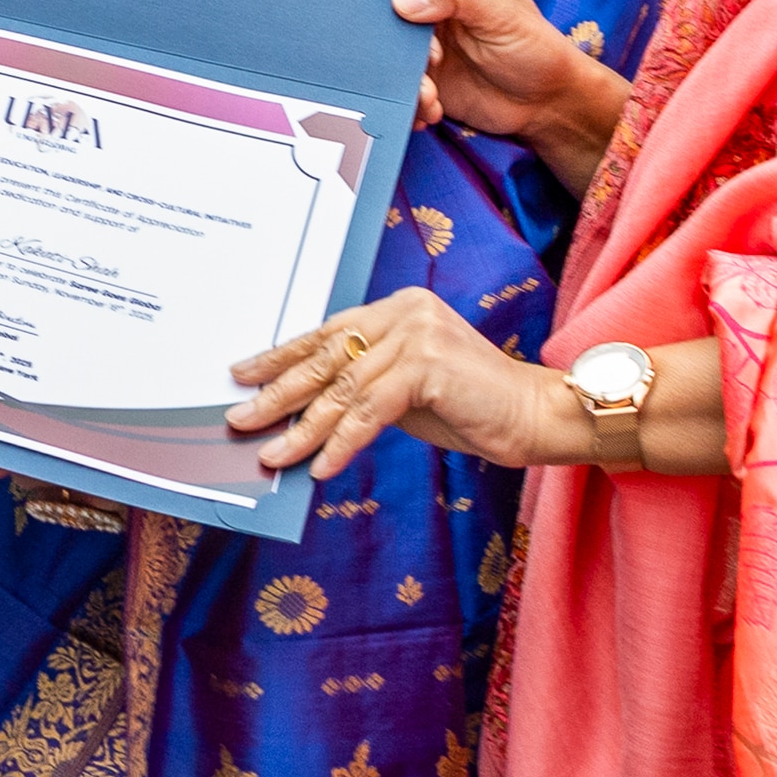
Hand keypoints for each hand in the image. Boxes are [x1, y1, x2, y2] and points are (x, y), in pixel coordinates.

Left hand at [226, 290, 578, 479]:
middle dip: (277, 392)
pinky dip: (342, 443)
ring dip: (302, 428)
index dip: (281, 357)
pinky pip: (369, 411)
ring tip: (272, 455)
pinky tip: (321, 467)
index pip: (325, 334)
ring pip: (342, 388)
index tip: (243, 375)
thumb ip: (363, 387)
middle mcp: (403, 312)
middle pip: (325, 357)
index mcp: (396, 308)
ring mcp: (416, 335)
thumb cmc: (472, 407)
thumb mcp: (406, 391)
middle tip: (240, 417)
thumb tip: (304, 408)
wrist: (536, 416)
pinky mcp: (427, 366)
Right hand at [395, 0, 625, 191]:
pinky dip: (410, 103)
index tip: (398, 14)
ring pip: (390, 60)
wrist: (547, 105)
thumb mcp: (500, 13)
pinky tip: (432, 110)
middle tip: (428, 63)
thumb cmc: (534, 48)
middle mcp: (429, 14)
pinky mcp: (424, 82)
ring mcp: (423, 51)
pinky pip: (400, 90)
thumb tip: (402, 0)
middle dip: (395, 47)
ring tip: (430, 96)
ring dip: (404, 81)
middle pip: (388, 21)